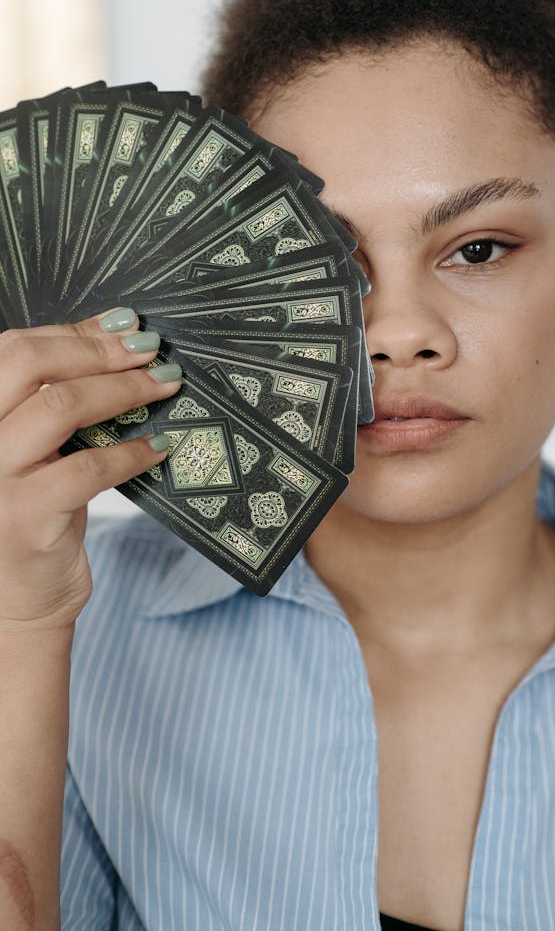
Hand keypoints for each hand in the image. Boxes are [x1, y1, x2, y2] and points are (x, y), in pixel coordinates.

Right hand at [0, 307, 181, 630]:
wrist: (12, 605)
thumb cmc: (27, 518)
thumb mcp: (27, 452)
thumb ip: (49, 403)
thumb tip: (112, 342)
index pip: (11, 349)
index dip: (73, 331)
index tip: (122, 325)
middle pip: (27, 363)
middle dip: (98, 348)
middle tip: (148, 348)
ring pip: (59, 405)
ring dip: (123, 389)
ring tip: (163, 384)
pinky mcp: (24, 518)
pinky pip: (89, 468)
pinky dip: (132, 452)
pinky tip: (158, 447)